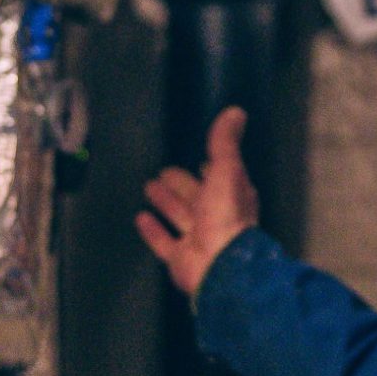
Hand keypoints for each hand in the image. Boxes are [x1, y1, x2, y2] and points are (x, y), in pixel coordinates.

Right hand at [136, 106, 258, 297]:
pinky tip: (140, 217)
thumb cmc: (225, 215)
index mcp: (232, 197)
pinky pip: (164, 242)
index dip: (210, 168)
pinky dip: (153, 230)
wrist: (220, 264)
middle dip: (181, 184)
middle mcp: (217, 218)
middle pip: (196, 197)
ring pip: (180, 216)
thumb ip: (225, 143)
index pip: (221, 178)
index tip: (197, 159)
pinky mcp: (181, 258)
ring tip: (148, 186)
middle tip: (163, 172)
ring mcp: (198, 239)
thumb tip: (236, 111)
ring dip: (166, 202)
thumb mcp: (227, 170)